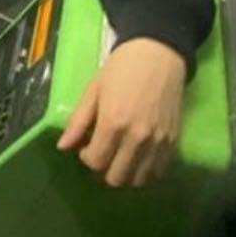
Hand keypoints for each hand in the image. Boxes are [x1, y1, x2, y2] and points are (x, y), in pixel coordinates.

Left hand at [57, 37, 185, 186]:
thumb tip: (62, 146)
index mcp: (113, 123)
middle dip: (103, 169)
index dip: (86, 158)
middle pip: (116, 177)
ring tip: (119, 155)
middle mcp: (137, 138)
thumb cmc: (120, 69)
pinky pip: (158, 172)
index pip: (95, 162)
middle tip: (102, 152)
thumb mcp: (93, 90)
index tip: (86, 146)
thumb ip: (78, 121)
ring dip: (124, 173)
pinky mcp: (173, 142)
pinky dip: (145, 170)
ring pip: (138, 180)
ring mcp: (158, 143)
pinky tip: (137, 155)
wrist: (158, 56)